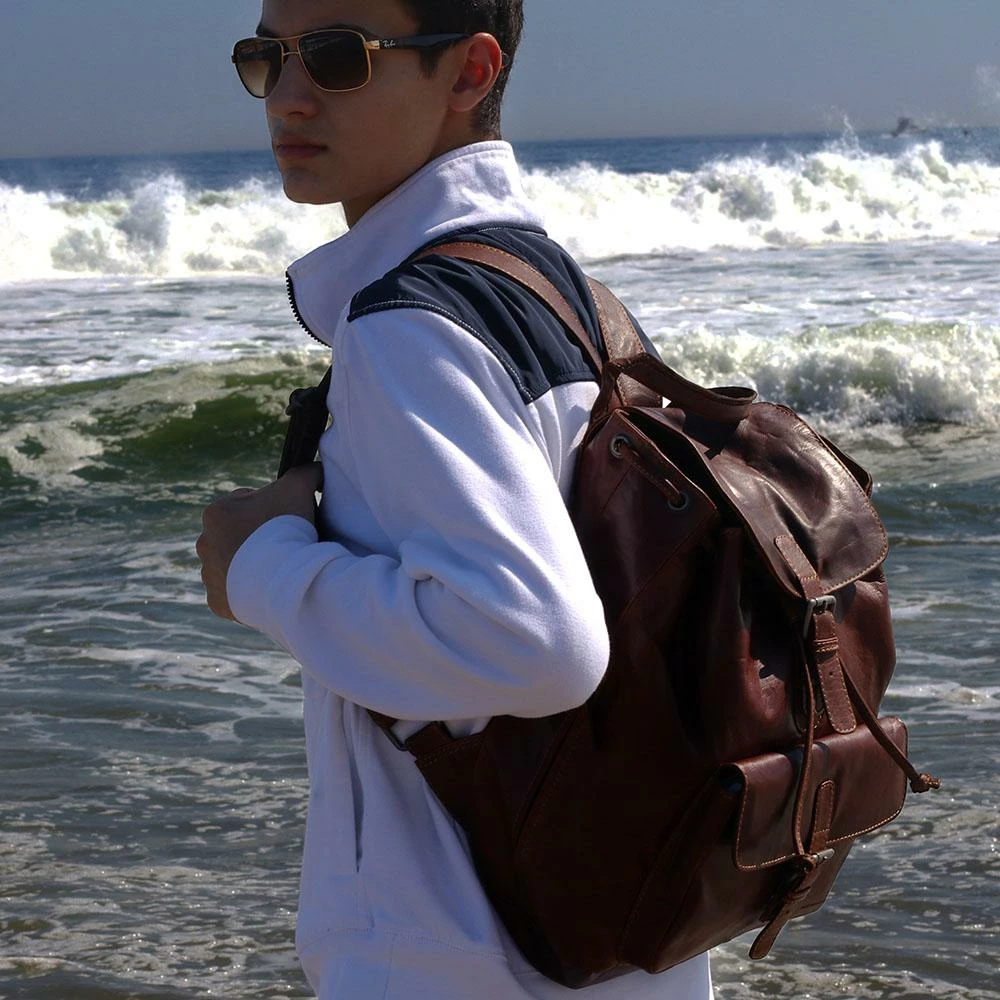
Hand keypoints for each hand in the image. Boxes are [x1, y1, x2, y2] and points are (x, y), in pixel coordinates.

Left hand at [196, 463, 323, 620]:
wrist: (282, 578)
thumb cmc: (286, 528)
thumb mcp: (298, 487)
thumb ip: (305, 472)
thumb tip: (316, 467)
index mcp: (216, 513)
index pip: (245, 505)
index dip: (270, 510)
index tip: (286, 521)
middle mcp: (204, 543)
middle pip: (236, 537)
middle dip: (256, 539)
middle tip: (284, 546)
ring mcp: (208, 575)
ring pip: (231, 566)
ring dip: (250, 566)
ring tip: (277, 570)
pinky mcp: (217, 602)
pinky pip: (231, 595)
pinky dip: (247, 593)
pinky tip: (268, 589)